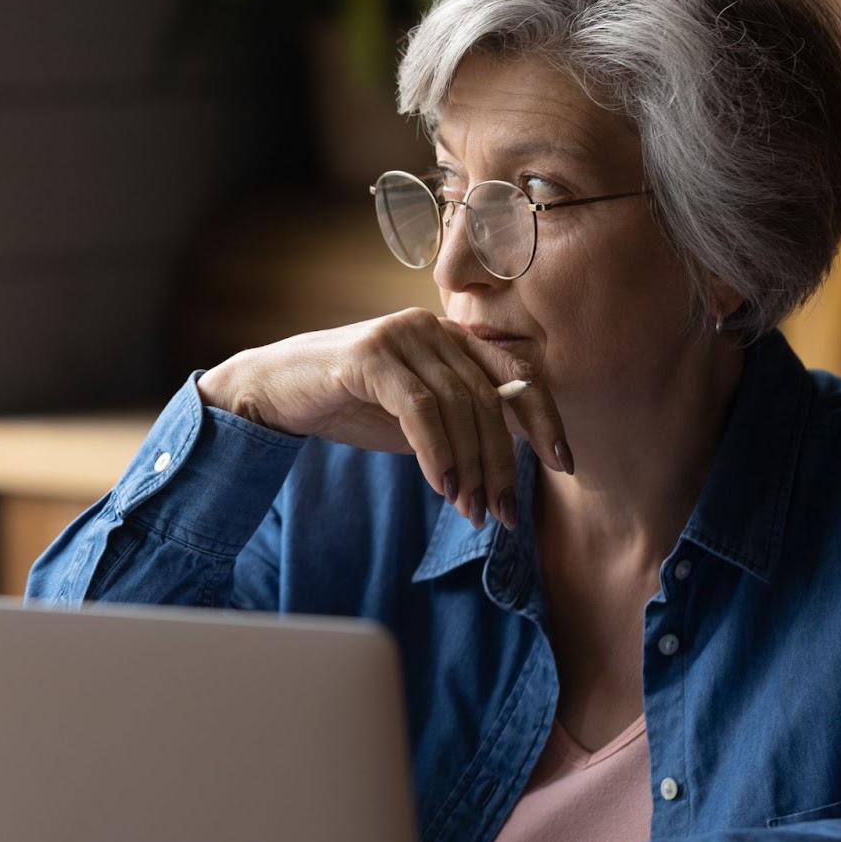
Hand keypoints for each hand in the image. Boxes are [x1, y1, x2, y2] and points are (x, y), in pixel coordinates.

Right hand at [197, 308, 570, 528]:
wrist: (276, 392)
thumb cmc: (350, 405)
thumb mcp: (418, 419)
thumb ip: (461, 425)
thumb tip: (510, 463)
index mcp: (452, 338)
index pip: (516, 375)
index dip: (545, 419)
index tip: (564, 464)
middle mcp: (432, 328)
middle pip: (489, 400)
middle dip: (501, 463)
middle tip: (501, 513)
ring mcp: (402, 335)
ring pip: (459, 407)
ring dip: (470, 467)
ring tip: (469, 510)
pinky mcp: (370, 353)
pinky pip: (420, 409)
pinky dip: (438, 452)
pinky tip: (442, 486)